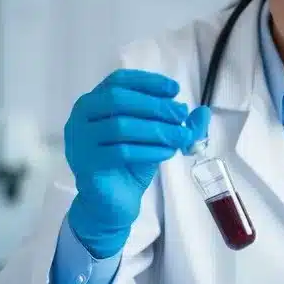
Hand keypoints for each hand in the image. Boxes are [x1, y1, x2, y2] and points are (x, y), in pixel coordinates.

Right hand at [64, 69, 209, 257]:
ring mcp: (80, 140)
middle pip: (118, 100)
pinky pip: (121, 152)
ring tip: (181, 137)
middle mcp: (81, 117)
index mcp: (95, 102)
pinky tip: (167, 152)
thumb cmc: (130, 164)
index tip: (174, 90)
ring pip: (120, 126)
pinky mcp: (86, 164)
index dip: (147, 82)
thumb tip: (203, 112)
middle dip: (155, 105)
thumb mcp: (156, 138)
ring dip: (156, 130)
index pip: (119, 80)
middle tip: (181, 115)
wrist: (112, 202)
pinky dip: (148, 150)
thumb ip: (177, 124)